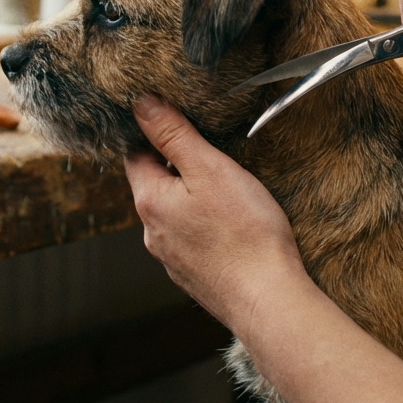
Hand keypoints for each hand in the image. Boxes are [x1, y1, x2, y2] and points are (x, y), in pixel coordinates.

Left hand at [124, 94, 305, 329]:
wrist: (267, 299)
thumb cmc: (244, 232)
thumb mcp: (209, 169)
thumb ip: (174, 135)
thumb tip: (140, 103)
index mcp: (150, 201)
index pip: (135, 155)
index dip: (153, 134)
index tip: (177, 122)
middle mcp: (153, 232)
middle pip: (154, 185)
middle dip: (176, 167)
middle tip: (209, 152)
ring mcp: (172, 258)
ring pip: (173, 214)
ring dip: (191, 198)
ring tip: (225, 189)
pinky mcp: (194, 276)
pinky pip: (191, 240)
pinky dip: (204, 226)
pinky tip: (230, 225)